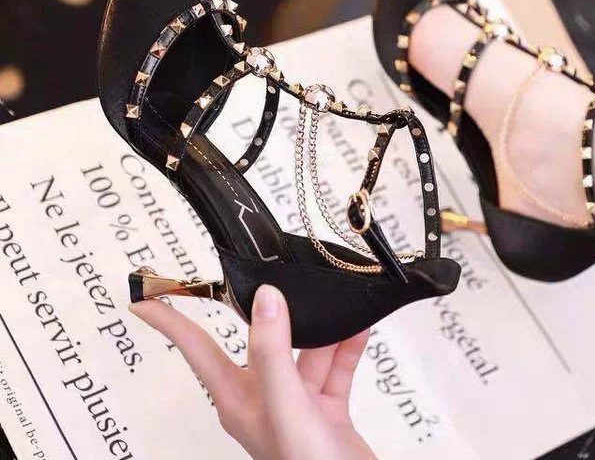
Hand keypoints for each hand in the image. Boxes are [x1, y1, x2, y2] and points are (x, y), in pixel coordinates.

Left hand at [130, 285, 375, 459]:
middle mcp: (263, 395)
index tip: (151, 293)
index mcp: (238, 398)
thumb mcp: (286, 408)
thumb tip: (265, 299)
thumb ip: (273, 354)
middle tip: (272, 271)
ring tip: (336, 298)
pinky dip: (346, 345)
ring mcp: (295, 401)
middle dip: (272, 307)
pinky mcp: (325, 406)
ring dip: (323, 326)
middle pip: (260, 337)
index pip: (197, 348)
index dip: (172, 320)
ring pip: (305, 348)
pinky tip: (358, 326)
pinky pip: (334, 364)